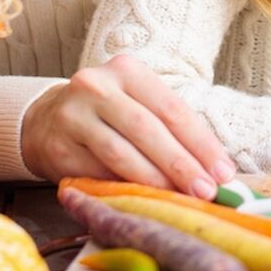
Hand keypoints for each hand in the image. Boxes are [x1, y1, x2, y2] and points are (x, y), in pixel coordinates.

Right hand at [21, 55, 234, 196]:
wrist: (46, 120)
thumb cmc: (109, 114)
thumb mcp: (138, 104)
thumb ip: (170, 128)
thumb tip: (214, 169)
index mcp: (127, 70)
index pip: (172, 108)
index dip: (201, 143)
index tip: (223, 171)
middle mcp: (97, 87)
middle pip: (149, 129)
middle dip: (182, 163)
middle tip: (207, 190)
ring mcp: (73, 116)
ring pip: (122, 153)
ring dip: (155, 180)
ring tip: (181, 198)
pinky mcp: (58, 148)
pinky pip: (97, 173)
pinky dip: (124, 189)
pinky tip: (144, 200)